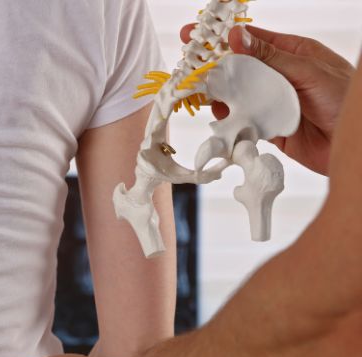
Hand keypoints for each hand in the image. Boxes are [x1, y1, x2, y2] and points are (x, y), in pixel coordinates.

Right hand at [181, 24, 354, 175]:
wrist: (357, 148)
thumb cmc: (347, 103)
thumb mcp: (309, 72)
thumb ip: (272, 57)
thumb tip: (239, 36)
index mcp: (293, 54)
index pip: (251, 40)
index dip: (221, 37)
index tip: (194, 34)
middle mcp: (281, 77)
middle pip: (239, 69)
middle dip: (213, 67)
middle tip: (186, 66)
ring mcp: (274, 103)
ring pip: (238, 96)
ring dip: (219, 96)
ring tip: (200, 93)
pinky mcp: (271, 129)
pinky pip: (245, 123)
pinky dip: (231, 122)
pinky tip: (220, 118)